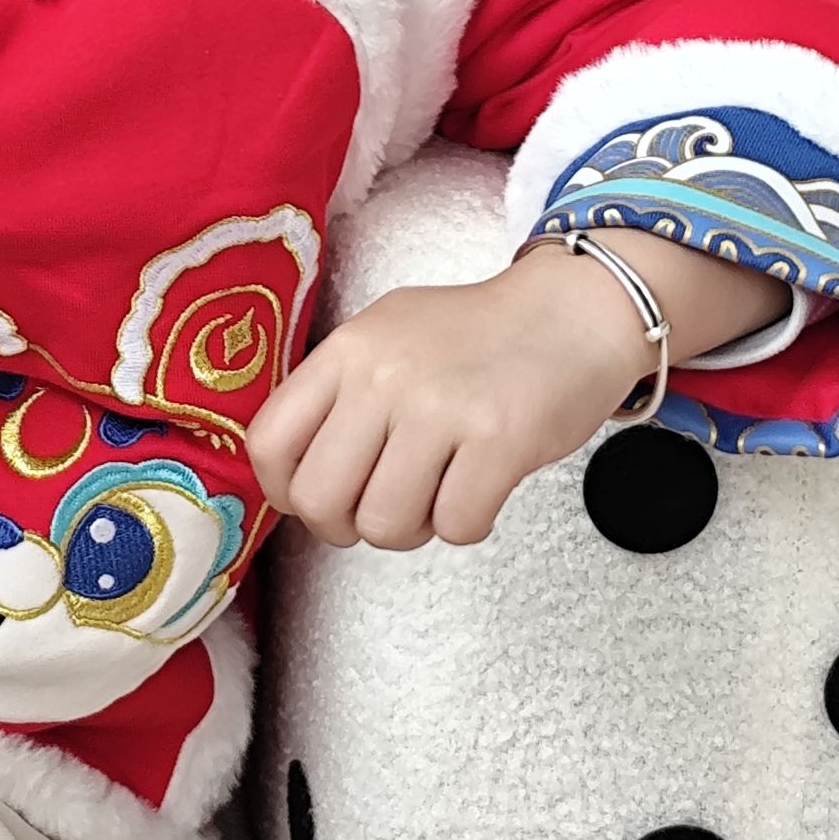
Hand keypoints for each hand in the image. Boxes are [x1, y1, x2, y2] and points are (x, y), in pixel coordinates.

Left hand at [245, 248, 653, 550]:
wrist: (570, 311)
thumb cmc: (475, 335)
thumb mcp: (385, 337)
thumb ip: (337, 394)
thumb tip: (293, 477)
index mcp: (347, 349)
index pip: (268, 441)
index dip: (285, 491)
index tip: (315, 496)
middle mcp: (383, 374)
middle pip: (318, 499)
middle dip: (346, 524)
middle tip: (382, 504)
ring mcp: (440, 406)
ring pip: (384, 524)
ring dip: (413, 528)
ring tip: (437, 491)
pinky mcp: (499, 439)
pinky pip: (456, 528)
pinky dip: (468, 524)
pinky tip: (480, 486)